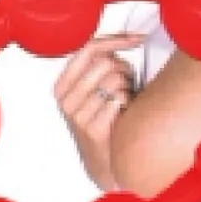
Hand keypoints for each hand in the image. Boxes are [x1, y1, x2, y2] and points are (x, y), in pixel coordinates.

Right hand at [53, 31, 145, 189]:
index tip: (138, 37)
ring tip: (124, 101)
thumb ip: (101, 67)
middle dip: (125, 69)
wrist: (104, 164)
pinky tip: (124, 114)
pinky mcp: (92, 129)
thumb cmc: (103, 121)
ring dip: (127, 87)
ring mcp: (77, 115)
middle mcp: (66, 99)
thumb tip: (126, 41)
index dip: (116, 39)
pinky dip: (128, 103)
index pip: (89, 48)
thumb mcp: (93, 92)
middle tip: (127, 84)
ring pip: (115, 79)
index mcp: (62, 85)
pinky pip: (120, 99)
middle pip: (106, 62)